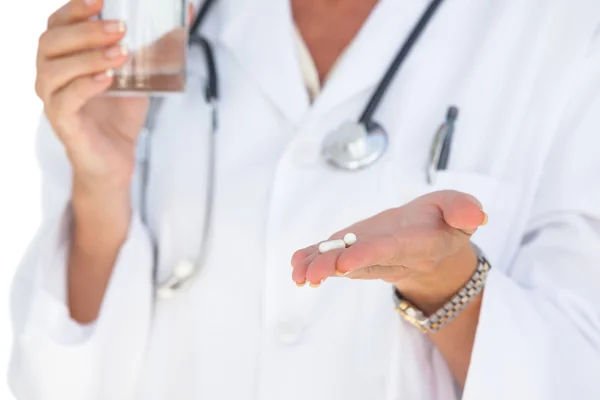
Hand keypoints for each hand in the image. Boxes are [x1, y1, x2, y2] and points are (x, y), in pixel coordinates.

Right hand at [37, 0, 194, 192]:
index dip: (75, 8)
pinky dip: (86, 86)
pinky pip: (65, 101)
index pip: (58, 24)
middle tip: (121, 29)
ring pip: (54, 69)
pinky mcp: (64, 124)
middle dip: (86, 30)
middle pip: (51, 41)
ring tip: (122, 54)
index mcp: (64, 57)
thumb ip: (155, 46)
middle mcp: (51, 74)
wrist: (117, 158)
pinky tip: (107, 79)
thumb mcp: (141, 75)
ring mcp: (53, 99)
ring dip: (88, 56)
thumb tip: (185, 15)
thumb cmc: (121, 112)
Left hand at [290, 190, 486, 295]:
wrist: (431, 243)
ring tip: (298, 272)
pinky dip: (314, 260)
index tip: (346, 262)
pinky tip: (296, 263)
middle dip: (335, 266)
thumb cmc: (444, 223)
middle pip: (360, 263)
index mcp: (414, 246)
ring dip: (319, 267)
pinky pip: (333, 258)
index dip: (368, 255)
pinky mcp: (355, 250)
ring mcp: (368, 256)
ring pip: (342, 263)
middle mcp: (388, 256)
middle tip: (311, 273)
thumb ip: (464, 210)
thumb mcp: (460, 210)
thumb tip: (476, 215)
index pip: (390, 251)